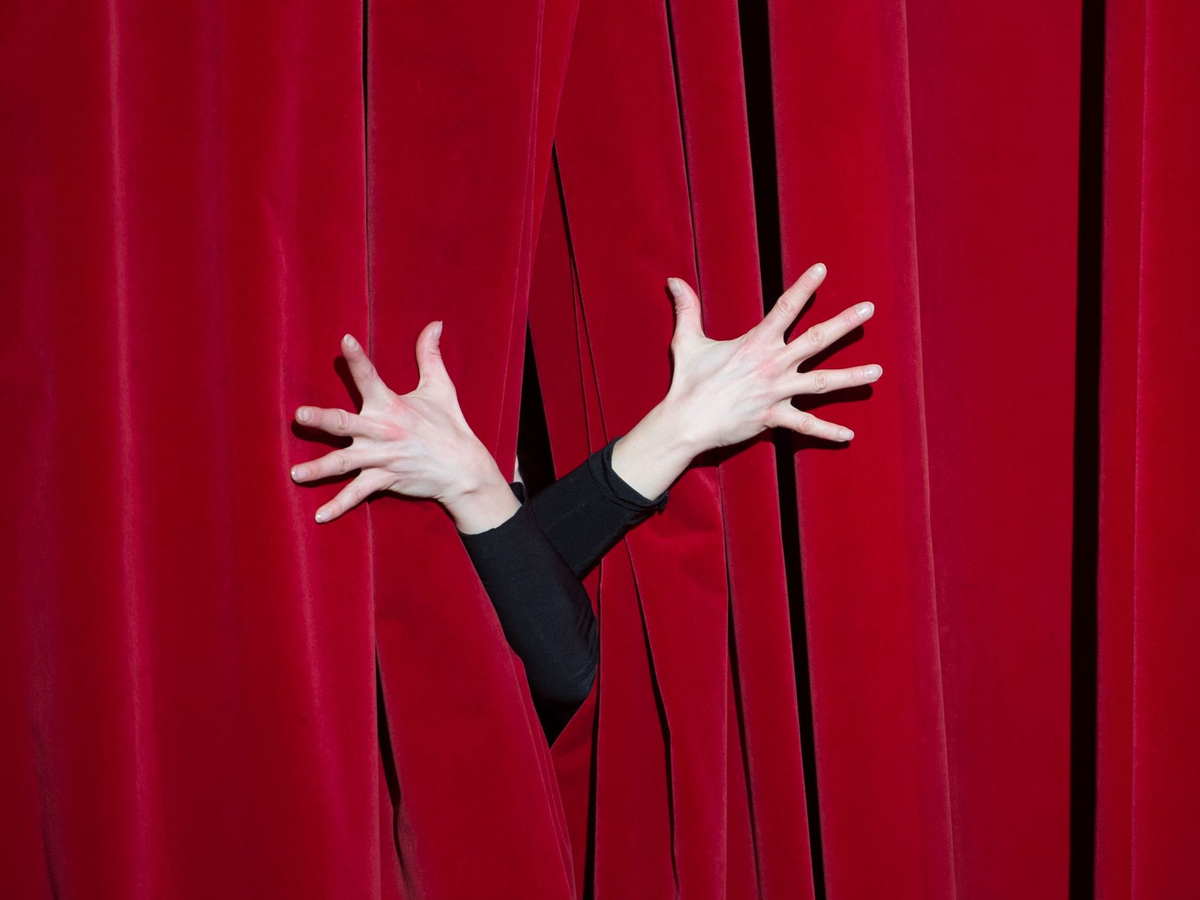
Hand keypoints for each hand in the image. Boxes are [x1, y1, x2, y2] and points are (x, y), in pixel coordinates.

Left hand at [289, 322, 519, 530]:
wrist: (463, 468)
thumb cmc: (449, 425)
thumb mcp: (441, 388)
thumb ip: (430, 355)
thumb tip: (435, 324)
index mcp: (392, 406)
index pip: (370, 377)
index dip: (358, 359)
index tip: (345, 340)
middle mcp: (382, 431)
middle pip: (346, 423)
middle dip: (322, 419)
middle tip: (299, 414)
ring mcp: (382, 457)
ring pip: (344, 463)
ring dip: (319, 468)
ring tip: (296, 473)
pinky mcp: (384, 479)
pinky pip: (358, 493)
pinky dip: (339, 506)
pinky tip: (319, 515)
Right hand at [611, 263, 881, 497]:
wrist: (686, 421)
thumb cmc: (687, 382)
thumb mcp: (687, 341)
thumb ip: (686, 309)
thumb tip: (673, 280)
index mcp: (756, 343)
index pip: (786, 308)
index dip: (804, 287)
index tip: (822, 269)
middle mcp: (773, 365)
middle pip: (817, 340)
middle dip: (845, 323)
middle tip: (868, 309)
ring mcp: (777, 392)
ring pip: (822, 382)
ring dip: (851, 377)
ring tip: (877, 371)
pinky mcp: (773, 417)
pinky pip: (806, 425)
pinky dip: (827, 432)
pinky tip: (849, 435)